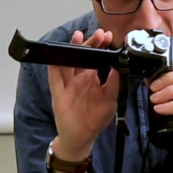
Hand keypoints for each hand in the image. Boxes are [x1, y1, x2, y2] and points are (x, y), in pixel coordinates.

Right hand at [48, 29, 118, 160]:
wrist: (81, 138)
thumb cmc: (95, 119)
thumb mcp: (110, 101)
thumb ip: (114, 84)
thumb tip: (119, 67)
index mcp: (92, 79)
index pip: (96, 58)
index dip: (101, 47)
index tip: (108, 37)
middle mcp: (80, 79)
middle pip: (82, 56)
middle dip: (90, 43)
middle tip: (99, 34)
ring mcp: (68, 85)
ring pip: (68, 62)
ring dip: (72, 49)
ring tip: (78, 36)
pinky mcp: (59, 94)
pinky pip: (55, 79)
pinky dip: (54, 68)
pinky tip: (56, 57)